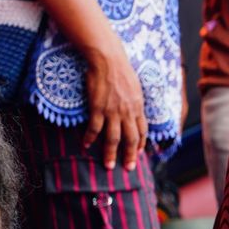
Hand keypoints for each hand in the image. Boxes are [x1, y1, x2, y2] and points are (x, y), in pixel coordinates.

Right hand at [82, 39, 147, 169]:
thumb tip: (135, 110)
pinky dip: (90, 138)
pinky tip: (86, 145)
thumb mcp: (135, 88)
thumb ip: (135, 102)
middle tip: (127, 168)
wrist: (109, 60)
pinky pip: (94, 128)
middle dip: (130, 155)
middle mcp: (128, 112)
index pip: (142, 130)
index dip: (141, 144)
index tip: (139, 153)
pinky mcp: (97, 108)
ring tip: (108, 165)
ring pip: (113, 138)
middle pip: (130, 139)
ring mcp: (112, 111)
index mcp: (138, 107)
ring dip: (110, 153)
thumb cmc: (122, 70)